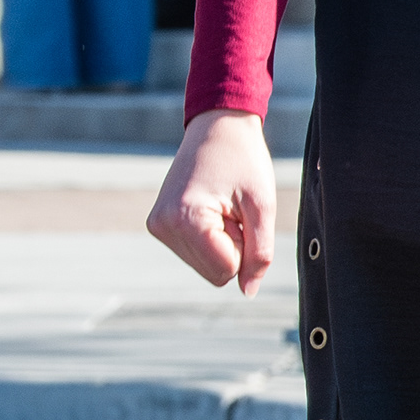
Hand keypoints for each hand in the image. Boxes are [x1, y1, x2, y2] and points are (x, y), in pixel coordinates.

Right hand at [149, 107, 276, 292]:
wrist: (217, 127)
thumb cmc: (244, 161)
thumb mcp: (263, 206)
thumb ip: (260, 253)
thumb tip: (247, 292)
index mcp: (186, 220)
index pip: (226, 271)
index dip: (246, 247)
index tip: (242, 214)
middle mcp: (163, 226)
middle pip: (215, 272)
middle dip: (234, 247)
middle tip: (234, 209)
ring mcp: (157, 226)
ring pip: (205, 266)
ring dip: (223, 242)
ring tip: (223, 206)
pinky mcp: (158, 225)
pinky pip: (195, 252)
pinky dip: (210, 237)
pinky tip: (211, 206)